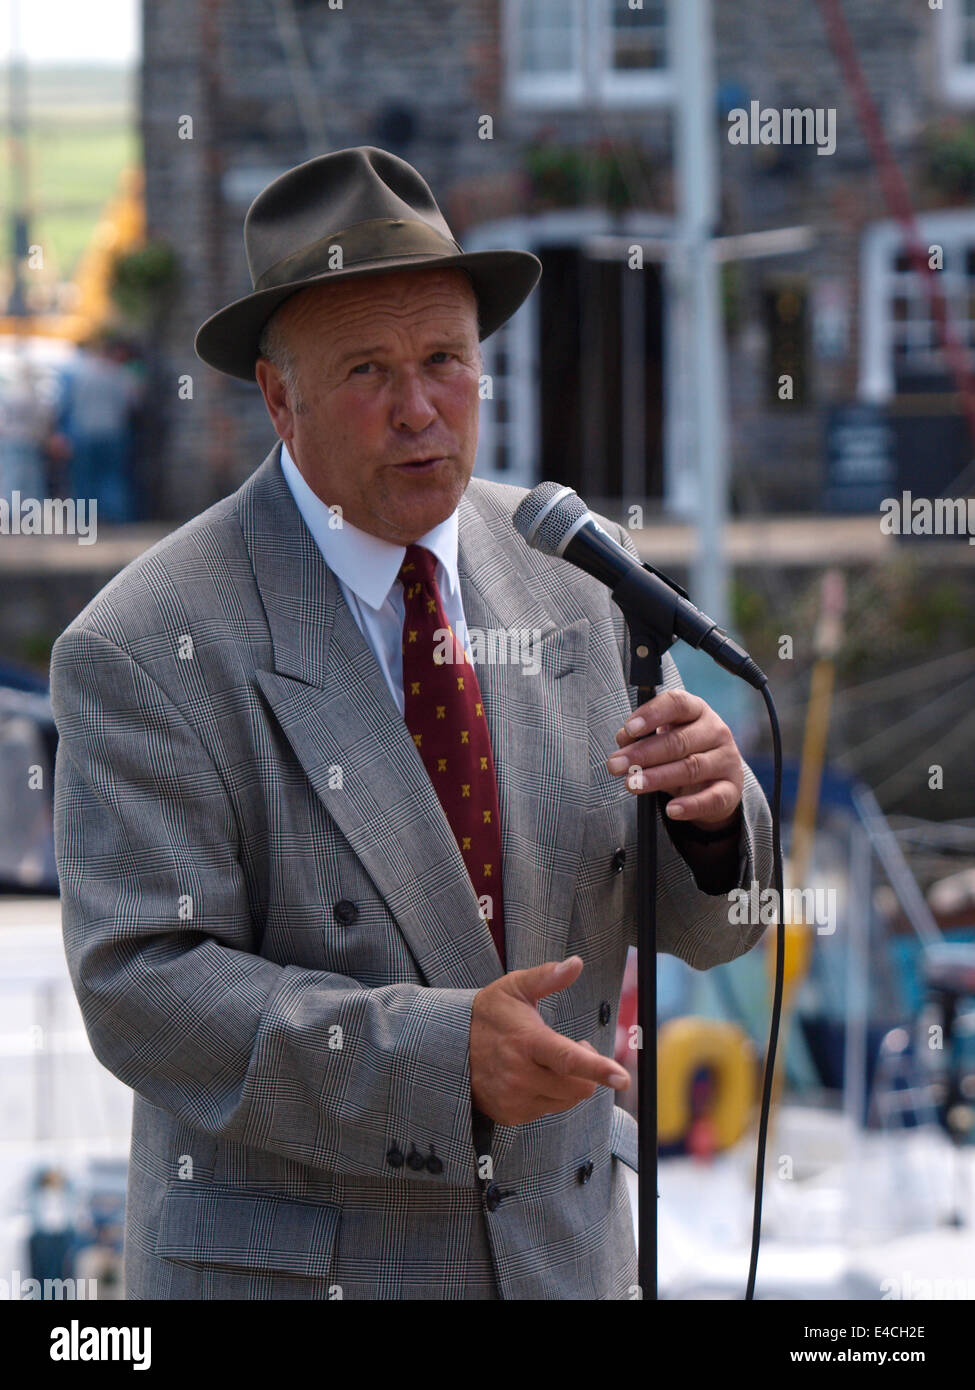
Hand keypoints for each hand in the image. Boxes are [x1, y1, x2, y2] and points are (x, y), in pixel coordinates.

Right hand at [469, 956, 629, 1125]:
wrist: (449, 1046)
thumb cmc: (488, 1014)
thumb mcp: (515, 988)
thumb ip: (547, 976)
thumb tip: (576, 963)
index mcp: (527, 1042)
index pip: (568, 1059)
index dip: (598, 1068)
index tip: (622, 1078)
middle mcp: (521, 1075)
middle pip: (577, 1086)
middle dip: (587, 1070)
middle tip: (573, 1049)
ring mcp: (515, 1098)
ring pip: (567, 1100)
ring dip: (569, 1083)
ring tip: (549, 1062)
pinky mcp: (511, 1114)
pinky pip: (548, 1109)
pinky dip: (551, 1095)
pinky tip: (534, 1076)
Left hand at [606, 688, 743, 829]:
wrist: (716, 780)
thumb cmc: (682, 752)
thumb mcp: (663, 738)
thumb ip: (642, 736)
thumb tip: (623, 740)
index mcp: (697, 710)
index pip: (677, 704)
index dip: (652, 715)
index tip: (628, 729)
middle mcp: (716, 731)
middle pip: (679, 740)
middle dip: (643, 753)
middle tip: (615, 765)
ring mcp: (726, 760)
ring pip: (691, 768)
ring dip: (658, 777)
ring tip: (632, 785)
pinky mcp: (731, 789)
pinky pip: (712, 798)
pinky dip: (691, 806)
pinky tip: (671, 810)